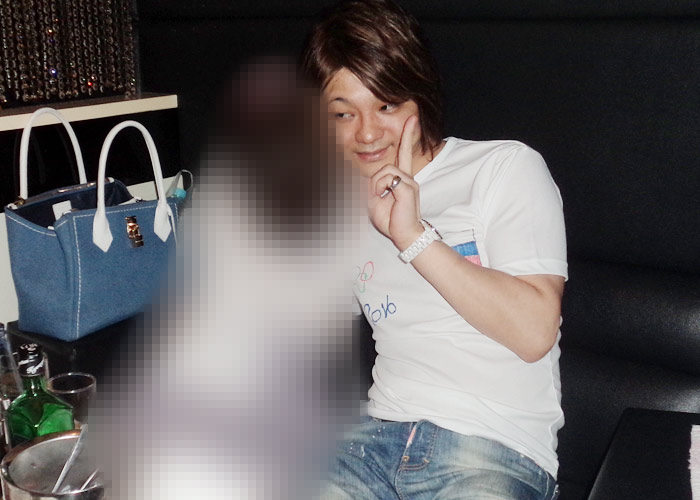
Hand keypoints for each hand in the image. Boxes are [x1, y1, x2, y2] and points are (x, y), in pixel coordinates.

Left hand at [368, 115, 423, 250]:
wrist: (404, 234)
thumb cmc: (391, 220)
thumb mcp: (375, 201)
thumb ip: (373, 186)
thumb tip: (367, 179)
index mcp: (402, 179)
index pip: (405, 153)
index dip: (408, 135)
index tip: (412, 118)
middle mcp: (409, 177)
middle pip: (388, 163)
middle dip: (379, 179)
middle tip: (380, 196)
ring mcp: (410, 182)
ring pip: (385, 170)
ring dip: (377, 185)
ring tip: (381, 197)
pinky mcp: (408, 187)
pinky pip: (388, 178)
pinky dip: (380, 187)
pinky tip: (385, 196)